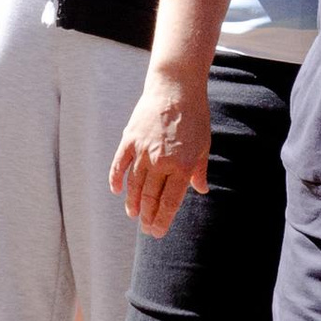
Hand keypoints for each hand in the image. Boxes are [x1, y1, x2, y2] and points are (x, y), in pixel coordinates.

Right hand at [111, 66, 210, 235]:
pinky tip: (116, 191)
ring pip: (135, 185)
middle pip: (151, 197)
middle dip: (148, 217)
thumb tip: (201, 190)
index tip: (158, 232)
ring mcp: (143, 151)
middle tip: (146, 229)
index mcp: (183, 166)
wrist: (176, 87)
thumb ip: (199, 171)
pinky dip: (117, 179)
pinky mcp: (130, 139)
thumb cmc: (194, 116)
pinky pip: (120, 165)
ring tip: (133, 215)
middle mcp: (161, 162)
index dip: (162, 220)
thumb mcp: (204, 145)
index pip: (169, 202)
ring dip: (133, 203)